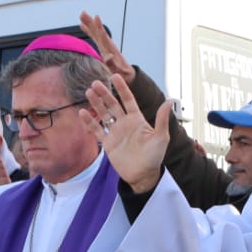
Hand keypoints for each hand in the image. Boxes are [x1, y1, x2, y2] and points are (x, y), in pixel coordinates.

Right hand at [80, 11, 134, 83]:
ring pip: (95, 32)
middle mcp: (107, 45)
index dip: (100, 27)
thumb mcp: (118, 71)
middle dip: (91, 23)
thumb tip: (108, 56)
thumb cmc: (122, 74)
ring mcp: (105, 45)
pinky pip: (94, 36)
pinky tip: (82, 25)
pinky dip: (88, 30)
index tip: (96, 17)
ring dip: (89, 23)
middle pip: (98, 32)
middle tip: (83, 13)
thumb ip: (113, 65)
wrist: (127, 73)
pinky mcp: (102, 47)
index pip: (104, 37)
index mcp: (110, 50)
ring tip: (82, 14)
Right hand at [82, 74, 170, 194]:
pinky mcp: (108, 143)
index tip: (115, 76)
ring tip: (88, 92)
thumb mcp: (161, 137)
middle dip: (104, 93)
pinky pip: (97, 130)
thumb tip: (169, 101)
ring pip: (103, 114)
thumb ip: (161, 120)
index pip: (128, 100)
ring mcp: (115, 133)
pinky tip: (82, 113)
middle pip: (113, 105)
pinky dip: (89, 122)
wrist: (143, 175)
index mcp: (137, 119)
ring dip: (96, 104)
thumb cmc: (155, 157)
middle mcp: (125, 123)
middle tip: (95, 83)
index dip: (121, 89)